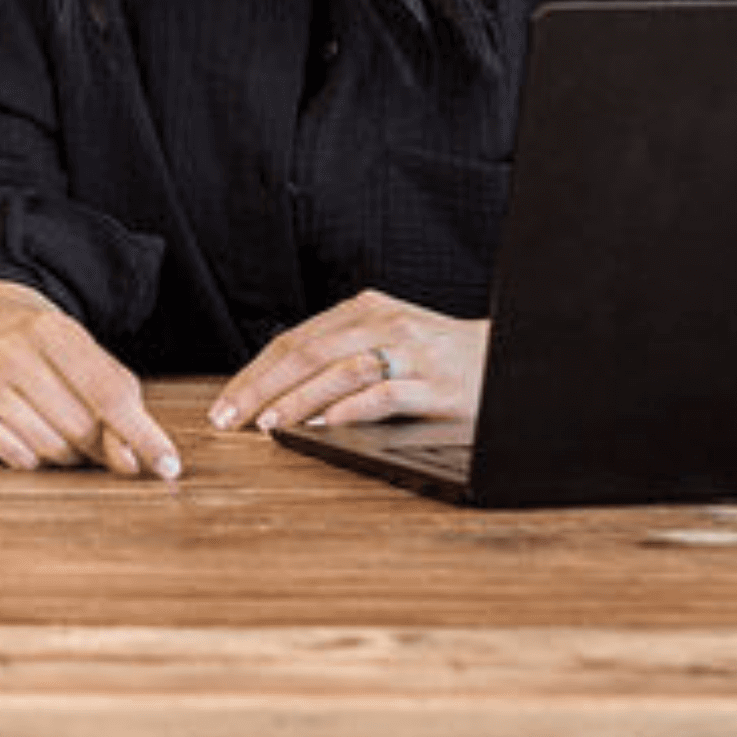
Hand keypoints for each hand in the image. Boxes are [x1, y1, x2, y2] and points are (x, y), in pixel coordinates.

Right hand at [0, 279, 179, 478]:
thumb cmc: (63, 364)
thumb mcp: (99, 371)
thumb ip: (125, 414)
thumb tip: (131, 463)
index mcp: (54, 330)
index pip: (109, 394)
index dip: (143, 435)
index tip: (169, 466)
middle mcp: (12, 350)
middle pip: (80, 428)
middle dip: (99, 445)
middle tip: (97, 439)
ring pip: (49, 449)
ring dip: (67, 454)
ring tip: (60, 429)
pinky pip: (15, 458)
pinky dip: (31, 458)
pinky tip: (30, 436)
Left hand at [207, 290, 486, 435]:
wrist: (509, 356)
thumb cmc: (438, 355)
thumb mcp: (388, 338)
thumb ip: (343, 353)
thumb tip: (280, 390)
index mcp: (363, 309)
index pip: (295, 340)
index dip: (255, 372)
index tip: (226, 403)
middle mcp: (382, 323)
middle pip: (307, 353)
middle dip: (262, 387)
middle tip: (230, 418)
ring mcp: (410, 353)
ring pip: (340, 372)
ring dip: (299, 400)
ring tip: (269, 423)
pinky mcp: (436, 386)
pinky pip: (386, 395)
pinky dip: (351, 410)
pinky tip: (326, 426)